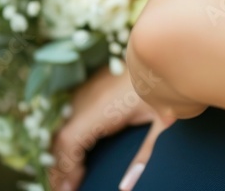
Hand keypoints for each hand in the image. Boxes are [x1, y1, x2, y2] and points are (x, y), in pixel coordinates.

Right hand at [50, 64, 169, 190]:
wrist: (165, 47)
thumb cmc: (166, 85)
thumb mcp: (162, 122)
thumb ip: (145, 155)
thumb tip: (126, 187)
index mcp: (102, 108)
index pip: (68, 142)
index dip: (63, 168)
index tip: (68, 189)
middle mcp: (87, 98)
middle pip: (58, 136)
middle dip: (57, 165)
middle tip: (64, 188)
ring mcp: (86, 89)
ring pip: (59, 124)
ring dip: (59, 150)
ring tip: (66, 175)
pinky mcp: (88, 85)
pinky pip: (67, 114)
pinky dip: (65, 135)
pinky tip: (74, 150)